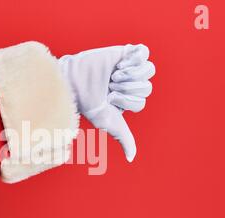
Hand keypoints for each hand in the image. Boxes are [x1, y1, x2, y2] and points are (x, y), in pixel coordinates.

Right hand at [58, 44, 154, 161]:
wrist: (76, 81)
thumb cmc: (89, 103)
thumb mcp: (109, 123)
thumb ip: (124, 139)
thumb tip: (132, 159)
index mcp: (128, 100)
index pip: (141, 101)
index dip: (127, 101)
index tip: (109, 98)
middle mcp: (130, 84)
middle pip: (146, 87)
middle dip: (127, 89)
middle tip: (110, 85)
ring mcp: (130, 66)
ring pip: (148, 70)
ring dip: (130, 74)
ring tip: (114, 74)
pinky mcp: (126, 51)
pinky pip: (144, 52)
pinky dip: (134, 59)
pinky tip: (120, 62)